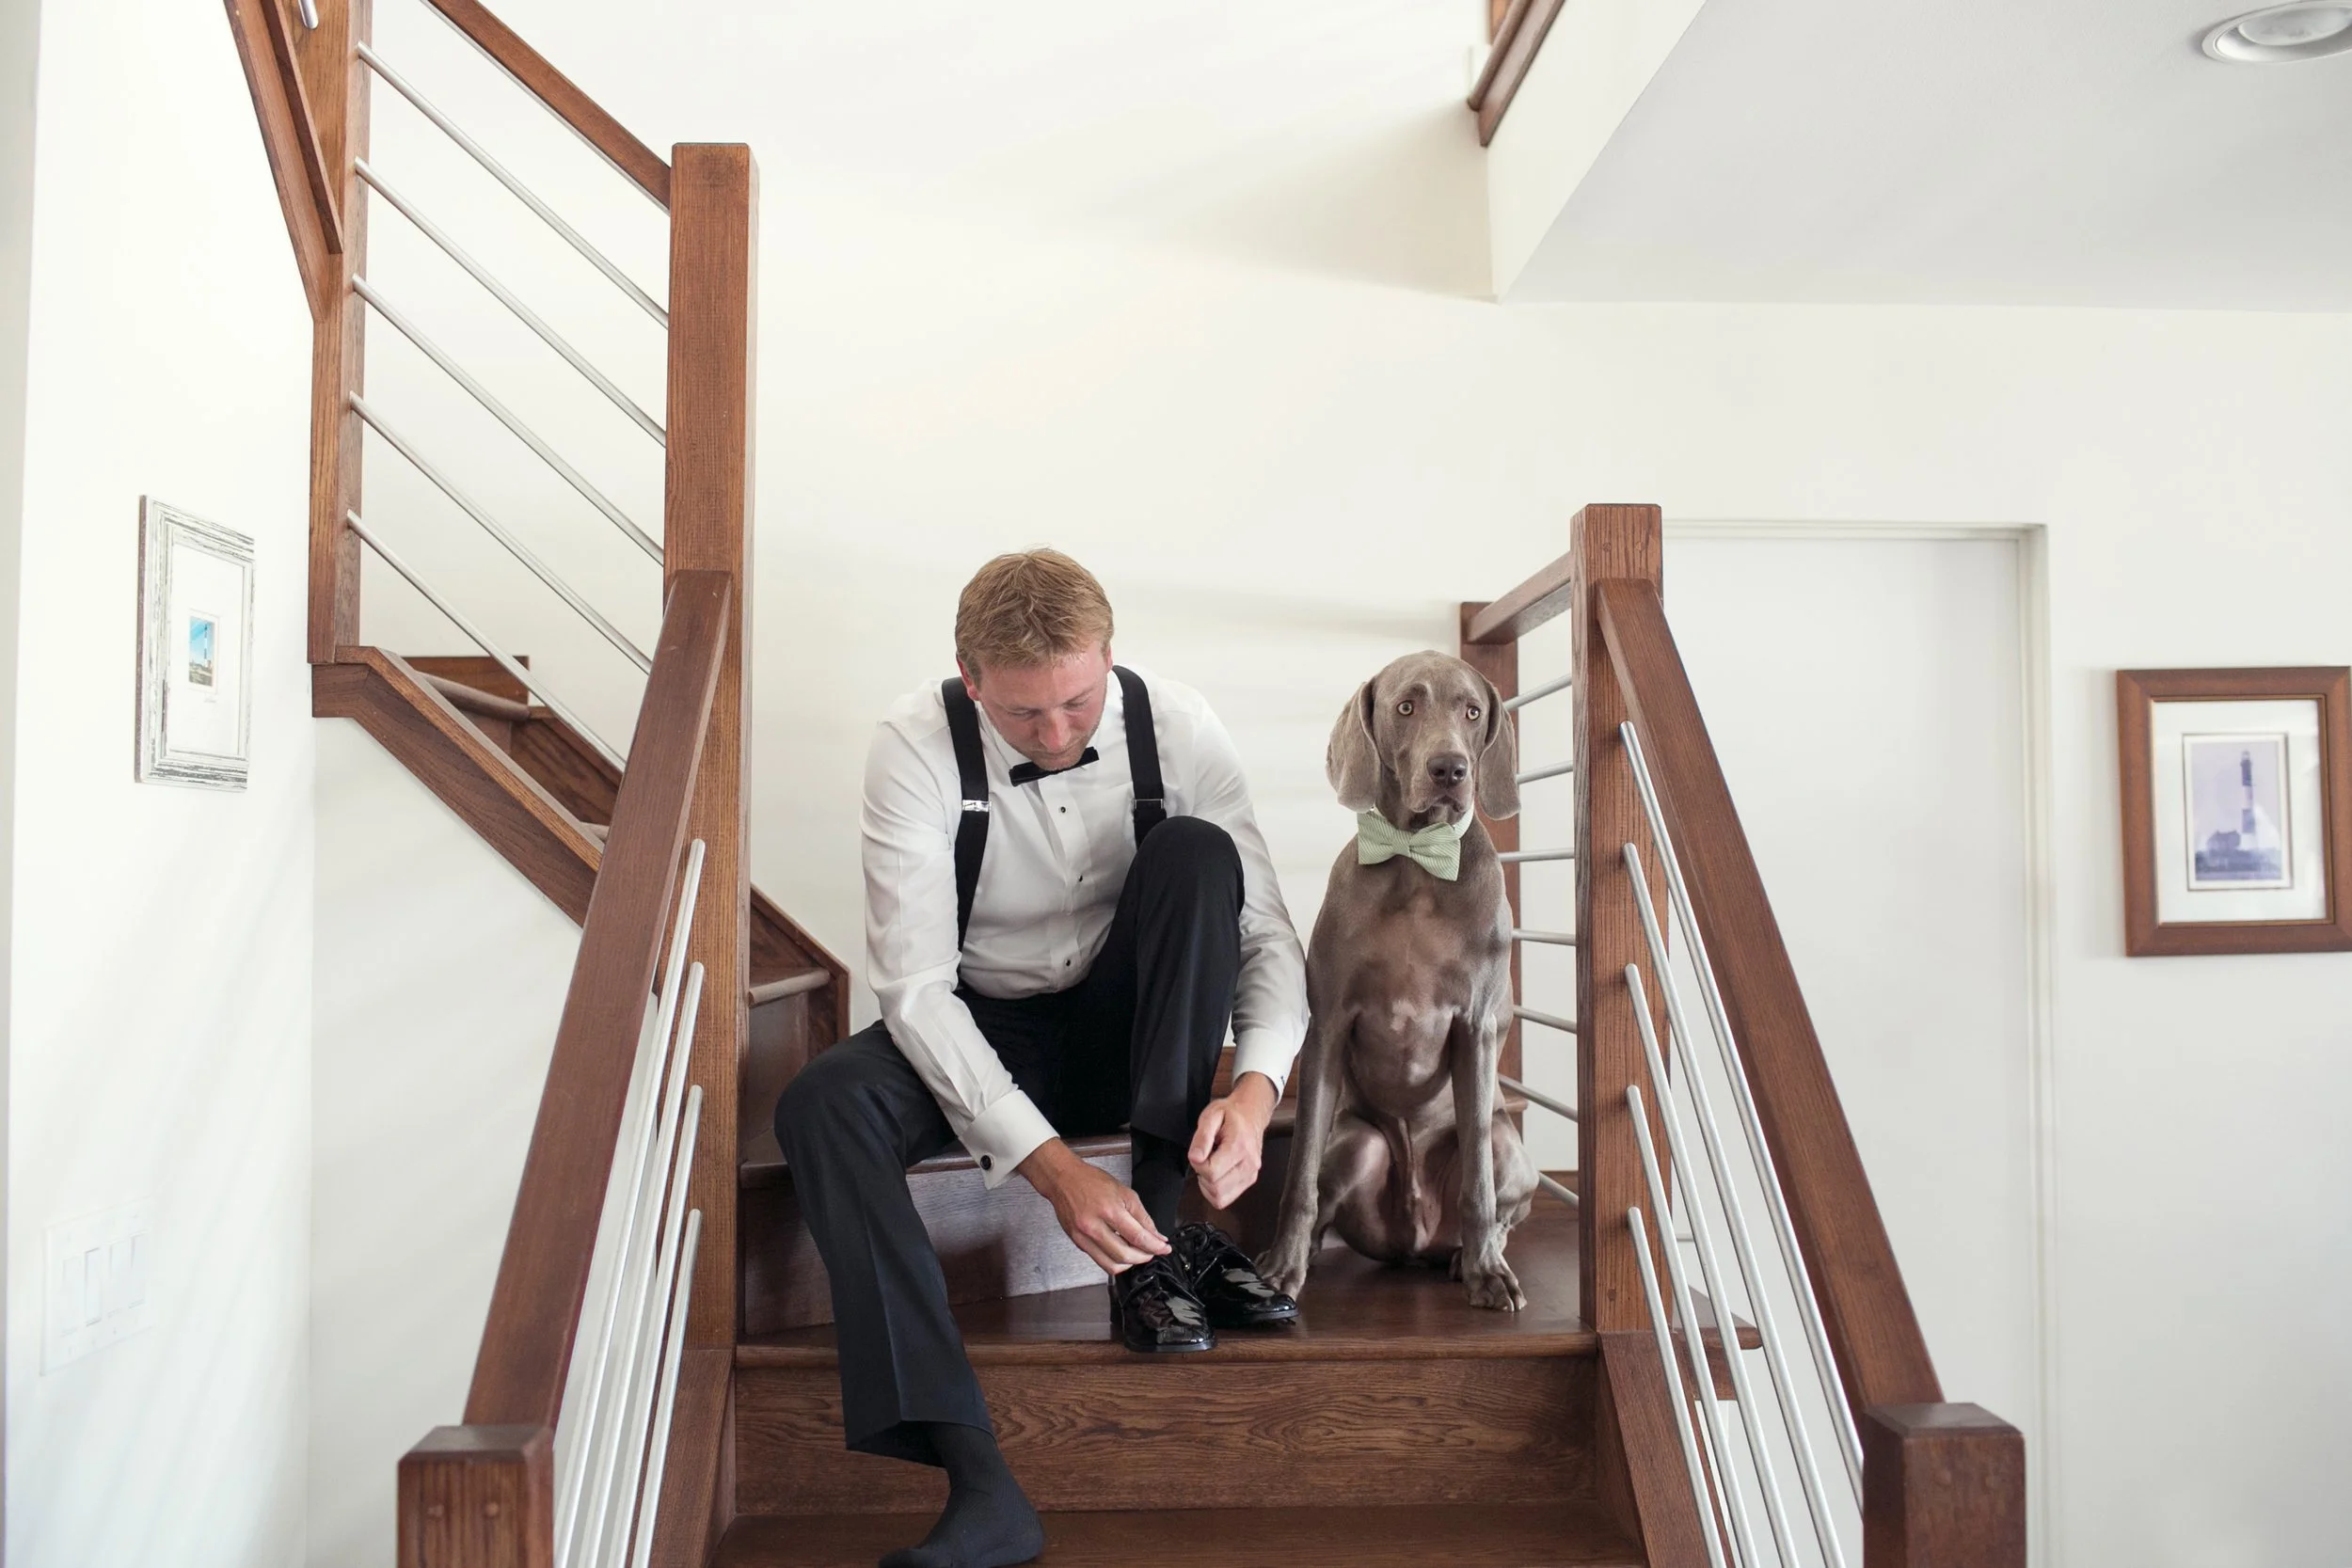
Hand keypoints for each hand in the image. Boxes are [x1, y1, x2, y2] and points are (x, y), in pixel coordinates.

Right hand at [1019, 1138, 1168, 1274]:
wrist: (1064, 1180)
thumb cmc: (1091, 1182)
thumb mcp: (1124, 1192)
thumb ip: (1142, 1217)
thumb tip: (1156, 1235)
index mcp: (1109, 1210)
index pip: (1137, 1237)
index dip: (1154, 1246)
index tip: (1164, 1249)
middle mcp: (1094, 1226)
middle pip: (1125, 1255)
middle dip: (1144, 1257)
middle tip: (1153, 1252)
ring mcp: (1083, 1237)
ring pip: (1111, 1265)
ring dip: (1129, 1263)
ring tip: (1138, 1254)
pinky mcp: (1078, 1243)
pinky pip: (1100, 1261)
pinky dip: (1115, 1261)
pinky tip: (1122, 1252)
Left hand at [1189, 1072, 1277, 1211]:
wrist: (1251, 1114)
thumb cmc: (1230, 1114)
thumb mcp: (1210, 1116)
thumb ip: (1202, 1137)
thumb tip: (1195, 1158)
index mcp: (1238, 1147)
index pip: (1211, 1172)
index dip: (1198, 1164)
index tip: (1199, 1152)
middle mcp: (1248, 1164)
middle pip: (1216, 1188)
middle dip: (1203, 1175)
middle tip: (1205, 1158)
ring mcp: (1251, 1174)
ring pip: (1221, 1198)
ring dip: (1209, 1185)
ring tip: (1212, 1165)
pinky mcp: (1250, 1180)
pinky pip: (1226, 1198)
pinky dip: (1216, 1191)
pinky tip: (1217, 1173)